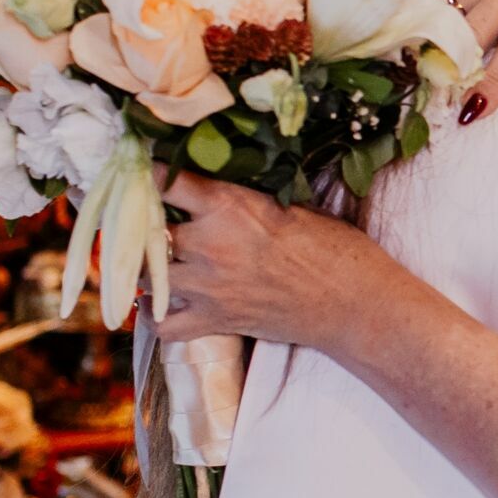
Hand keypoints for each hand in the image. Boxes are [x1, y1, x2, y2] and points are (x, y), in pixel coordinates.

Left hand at [151, 170, 404, 348]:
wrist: (351, 301)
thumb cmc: (333, 246)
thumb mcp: (290, 205)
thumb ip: (246, 199)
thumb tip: (222, 188)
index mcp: (228, 205)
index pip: (166, 181)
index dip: (151, 174)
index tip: (147, 171)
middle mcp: (208, 244)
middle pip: (148, 230)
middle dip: (146, 225)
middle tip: (151, 221)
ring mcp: (207, 286)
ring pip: (146, 276)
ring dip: (149, 268)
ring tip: (159, 262)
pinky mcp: (214, 321)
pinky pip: (163, 326)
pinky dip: (158, 317)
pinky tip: (165, 305)